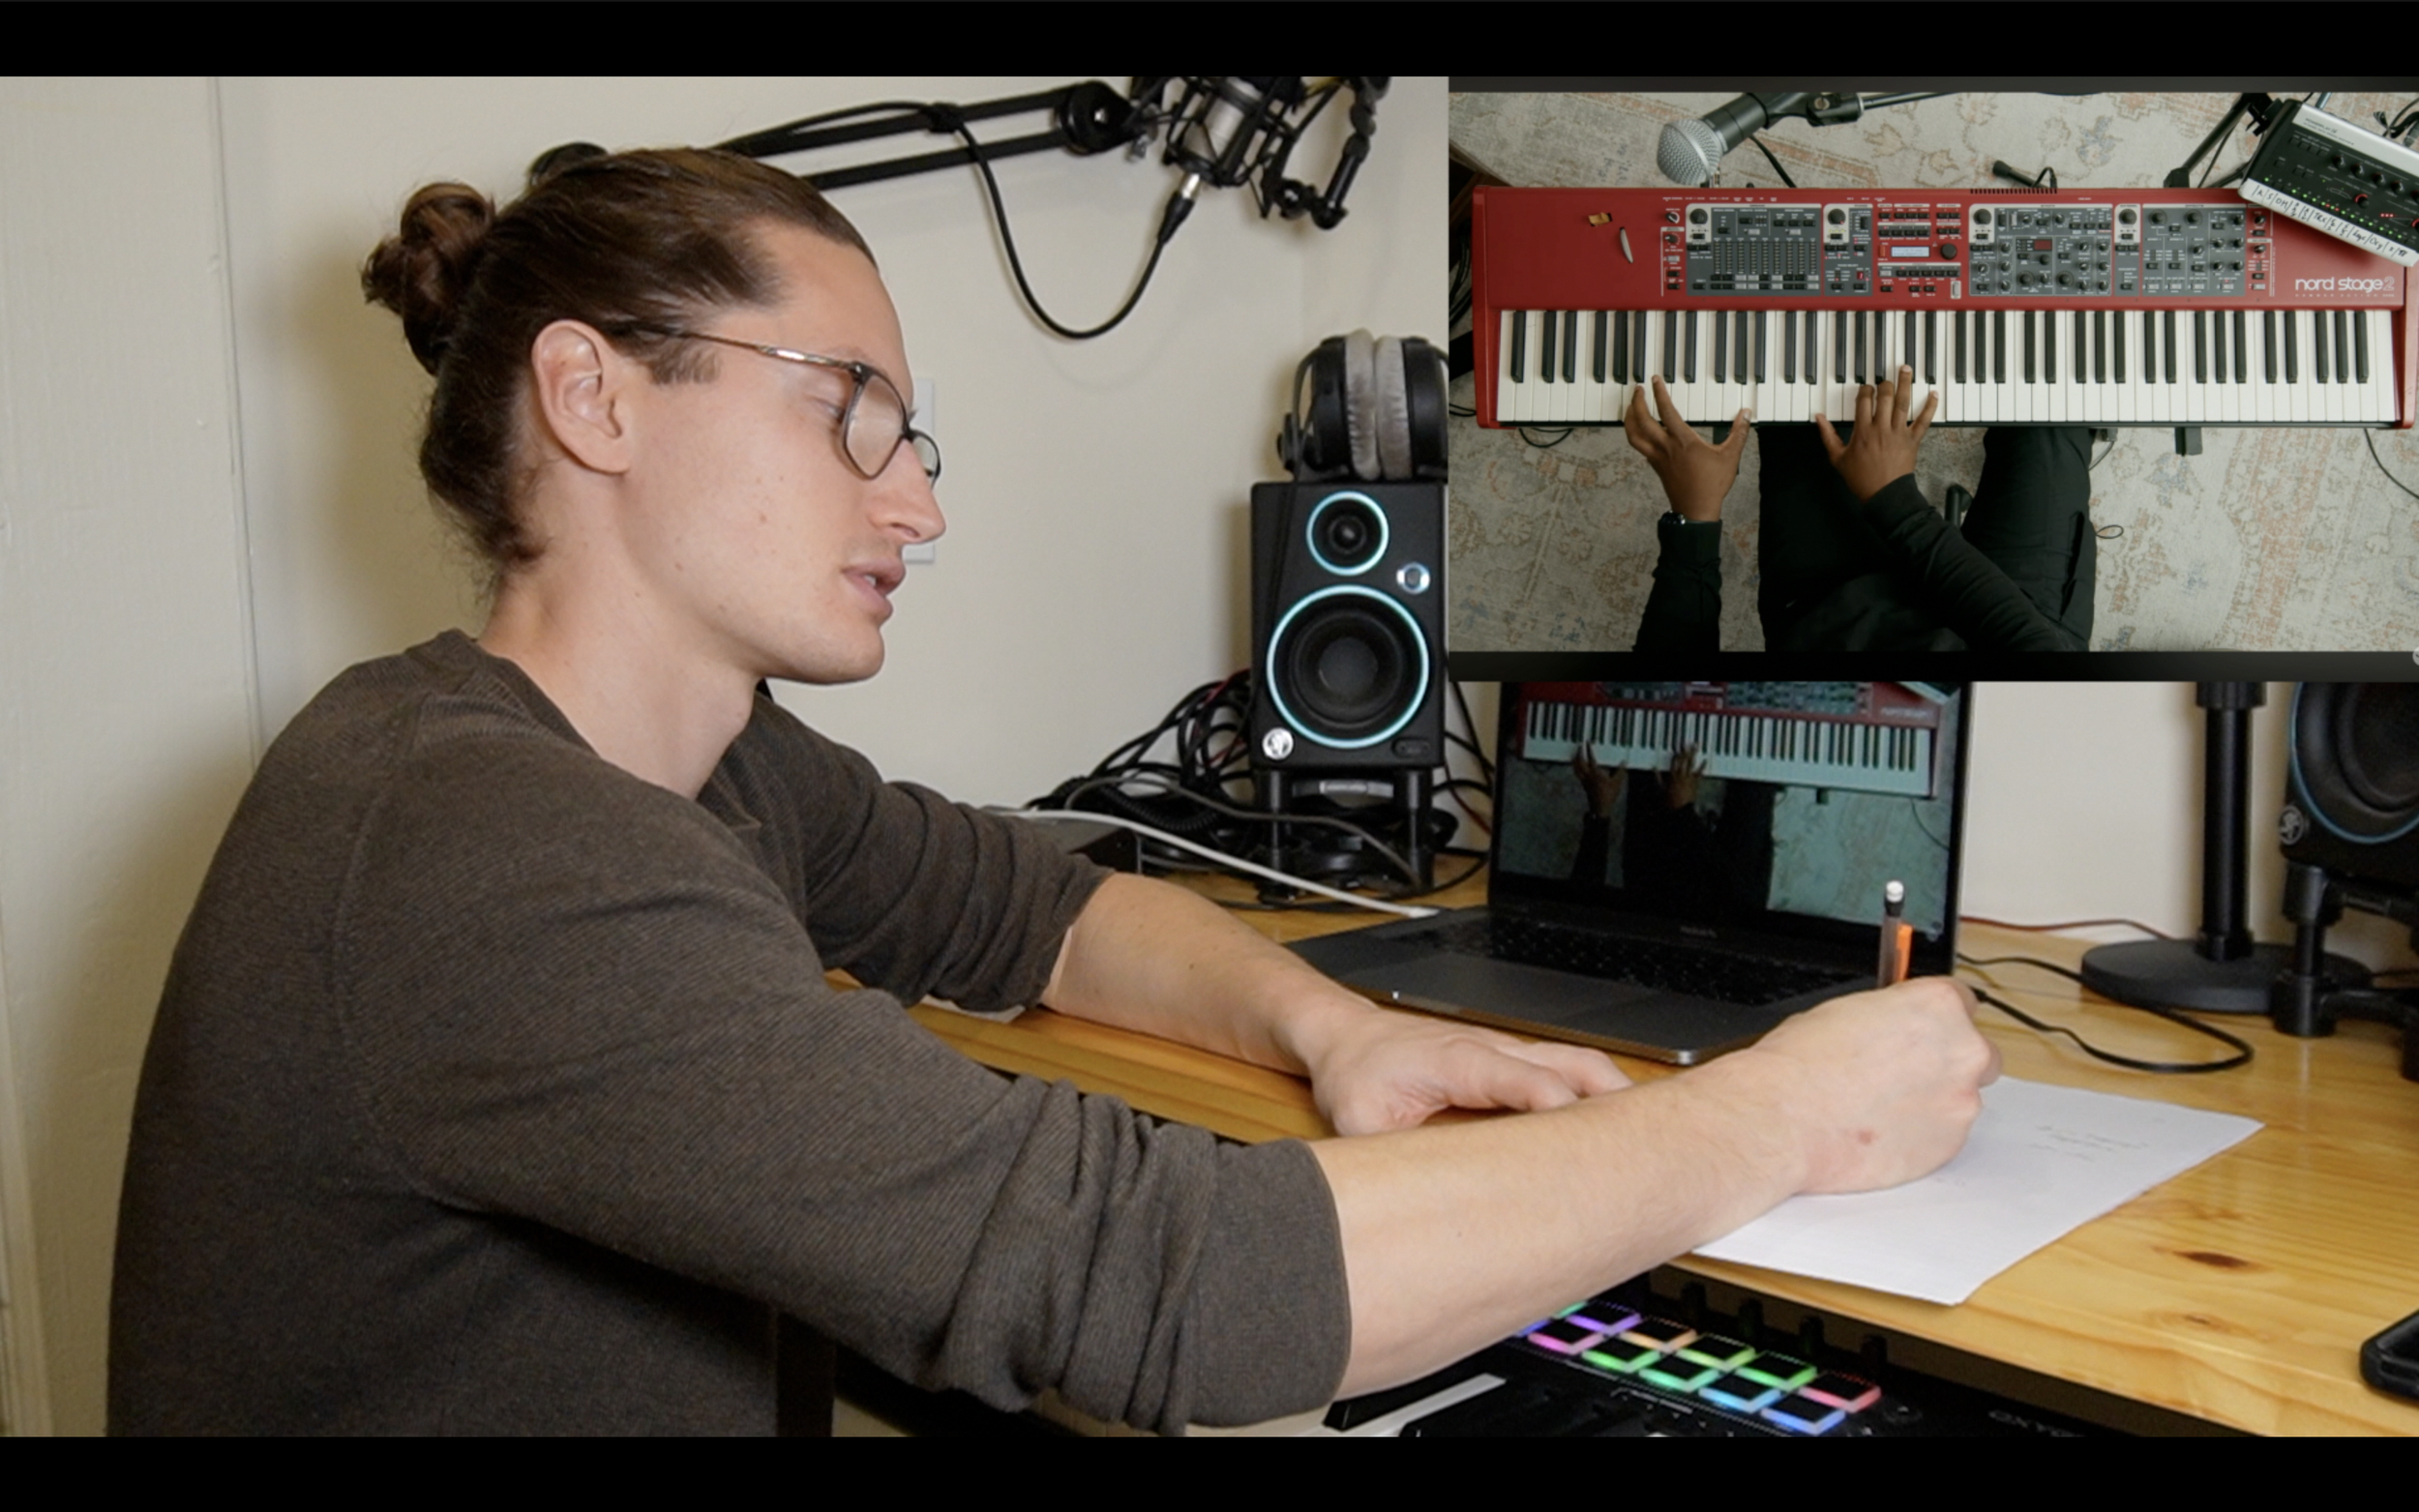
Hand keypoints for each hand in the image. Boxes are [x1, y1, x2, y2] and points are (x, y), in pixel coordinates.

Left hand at [1298, 1006, 1631, 1136]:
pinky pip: (1565, 1069)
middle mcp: (1493, 1050)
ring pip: (1576, 1062)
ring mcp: (1507, 1050)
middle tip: (1653, 1145)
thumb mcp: (1360, 1124)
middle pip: (1571, 1064)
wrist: (1349, 1037)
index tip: (1593, 1145)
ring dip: (1613, 1096)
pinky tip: (1614, 1129)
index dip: (1561, 1108)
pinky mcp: (1511, 1059)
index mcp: (1459, 1062)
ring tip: (1652, 1142)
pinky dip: (1596, 1093)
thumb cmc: (1357, 1076)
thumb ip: (1394, 1159)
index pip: (1525, 1081)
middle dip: (1612, 1100)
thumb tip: (1423, 1203)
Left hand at [1573, 746, 1623, 817]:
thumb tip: (1624, 762)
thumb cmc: (1609, 794)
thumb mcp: (1617, 782)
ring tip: (1575, 754)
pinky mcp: (1583, 784)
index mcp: (1595, 773)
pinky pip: (1577, 773)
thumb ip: (1621, 771)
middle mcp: (1587, 775)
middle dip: (1578, 752)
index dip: (1589, 749)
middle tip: (1579, 746)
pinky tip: (1577, 767)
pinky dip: (1576, 767)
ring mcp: (1584, 780)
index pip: (1591, 758)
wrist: (1600, 807)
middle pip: (1579, 762)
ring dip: (1575, 760)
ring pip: (1576, 768)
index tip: (1587, 742)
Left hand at [1622, 375, 1749, 522]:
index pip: (1666, 411)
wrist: (1696, 510)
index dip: (1659, 393)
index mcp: (1682, 441)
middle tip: (1638, 389)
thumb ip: (1739, 433)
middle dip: (1636, 402)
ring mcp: (1657, 458)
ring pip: (1634, 435)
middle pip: (1641, 421)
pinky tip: (1640, 431)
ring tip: (1631, 406)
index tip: (1654, 380)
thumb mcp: (1730, 457)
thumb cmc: (1712, 485)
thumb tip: (1746, 414)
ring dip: (1629, 419)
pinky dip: (1635, 435)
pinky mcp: (1655, 466)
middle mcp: (1665, 447)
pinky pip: (1639, 447)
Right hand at [1660, 743, 1703, 810]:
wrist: (1680, 808)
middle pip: (1683, 760)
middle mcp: (1681, 775)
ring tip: (1695, 747)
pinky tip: (1705, 760)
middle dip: (1685, 751)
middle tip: (1686, 743)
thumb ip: (1657, 777)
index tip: (1677, 748)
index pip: (1674, 762)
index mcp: (1672, 776)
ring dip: (1693, 755)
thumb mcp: (1660, 788)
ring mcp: (1689, 778)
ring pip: (1691, 764)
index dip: (1676, 754)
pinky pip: (1700, 773)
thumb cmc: (1670, 799)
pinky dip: (1703, 767)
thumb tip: (1654, 768)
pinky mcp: (1695, 782)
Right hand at [1720, 976, 1998, 1193]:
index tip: (1925, 1028)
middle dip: (1949, 1061)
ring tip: (1881, 1107)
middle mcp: (1962, 1051)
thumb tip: (1895, 1027)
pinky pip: (1945, 1134)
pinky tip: (1880, 1129)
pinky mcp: (1949, 1146)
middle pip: (1978, 1052)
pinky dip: (1921, 1133)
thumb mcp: (1845, 1011)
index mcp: (1937, 1006)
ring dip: (1933, 1100)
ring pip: (1962, 1097)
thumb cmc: (1802, 1065)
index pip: (1963, 1000)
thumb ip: (1890, 1017)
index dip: (1938, 1017)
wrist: (1785, 1119)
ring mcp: (1961, 1102)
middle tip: (1905, 1071)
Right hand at [1814, 363, 1935, 502]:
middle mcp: (1881, 428)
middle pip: (1884, 397)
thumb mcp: (1838, 458)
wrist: (1884, 494)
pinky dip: (1930, 407)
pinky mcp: (1913, 440)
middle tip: (1885, 379)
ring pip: (1903, 403)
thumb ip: (1828, 436)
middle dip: (1885, 384)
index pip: (1864, 401)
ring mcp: (1899, 433)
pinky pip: (1923, 420)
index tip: (1866, 387)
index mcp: (1862, 431)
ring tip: (1906, 370)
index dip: (1865, 390)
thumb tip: (1819, 418)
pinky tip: (1933, 394)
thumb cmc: (1861, 478)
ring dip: (1905, 384)